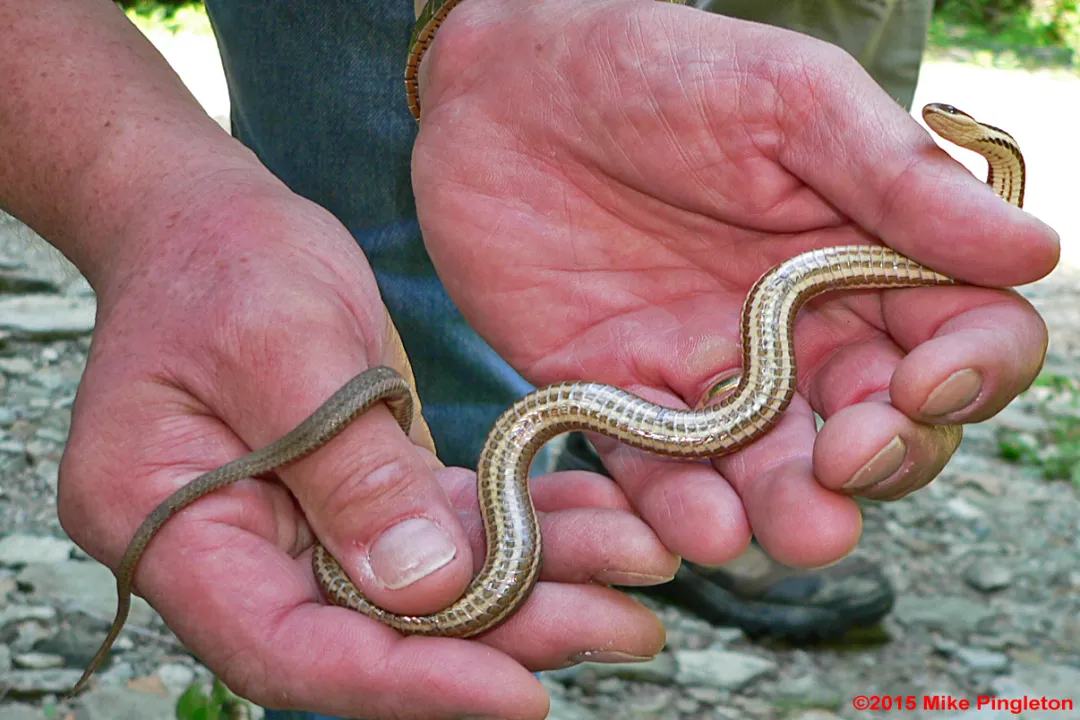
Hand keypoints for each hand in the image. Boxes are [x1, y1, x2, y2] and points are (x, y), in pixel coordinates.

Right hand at [58, 173, 676, 719]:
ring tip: (636, 570)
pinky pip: (449, 530)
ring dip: (534, 585)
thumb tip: (425, 586)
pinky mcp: (365, 496)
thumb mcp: (277, 341)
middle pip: (374, 634)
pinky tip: (595, 515)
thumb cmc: (215, 265)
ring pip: (428, 591)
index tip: (517, 692)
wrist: (211, 226)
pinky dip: (521, 526)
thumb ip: (344, 466)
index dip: (403, 683)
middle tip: (621, 624)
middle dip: (504, 638)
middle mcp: (243, 554)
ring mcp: (308, 531)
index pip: (287, 647)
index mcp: (177, 532)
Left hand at [412, 0, 1058, 567]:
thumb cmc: (654, 69)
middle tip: (849, 460)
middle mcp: (797, 332)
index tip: (928, 381)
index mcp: (859, 256)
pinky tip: (700, 525)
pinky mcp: (617, 400)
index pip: (957, 336)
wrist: (506, 90)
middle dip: (879, 460)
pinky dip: (682, 509)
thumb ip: (895, 178)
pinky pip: (658, 473)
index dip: (968, 374)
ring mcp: (707, 376)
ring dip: (794, 511)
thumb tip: (1033, 251)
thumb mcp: (786, 100)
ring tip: (796, 526)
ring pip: (774, 472)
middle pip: (876, 427)